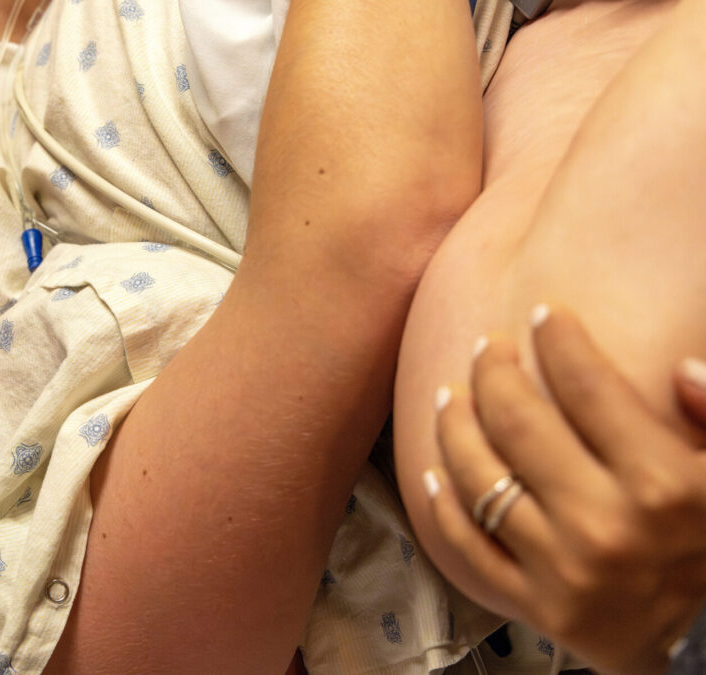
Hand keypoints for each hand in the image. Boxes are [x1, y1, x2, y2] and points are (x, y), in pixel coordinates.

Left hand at [423, 305, 705, 673]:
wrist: (699, 644)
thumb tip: (678, 366)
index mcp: (663, 487)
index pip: (590, 390)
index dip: (561, 341)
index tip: (545, 314)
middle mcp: (606, 526)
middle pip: (520, 423)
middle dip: (493, 370)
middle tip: (486, 346)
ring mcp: (561, 569)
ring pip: (480, 477)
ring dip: (455, 425)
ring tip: (451, 395)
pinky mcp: (532, 603)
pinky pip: (468, 543)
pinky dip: (443, 502)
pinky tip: (435, 467)